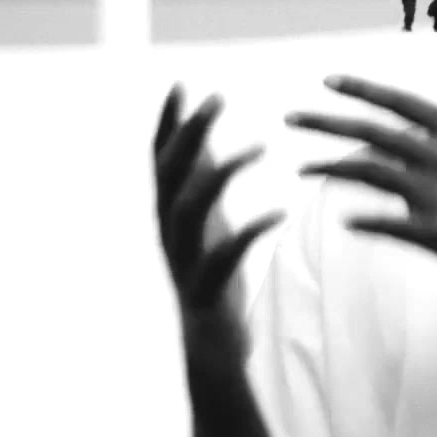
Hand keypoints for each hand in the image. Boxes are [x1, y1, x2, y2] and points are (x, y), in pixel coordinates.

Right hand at [152, 82, 283, 362]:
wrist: (211, 352)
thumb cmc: (212, 279)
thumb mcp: (206, 222)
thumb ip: (200, 179)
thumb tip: (200, 132)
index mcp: (168, 216)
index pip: (159, 160)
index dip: (166, 123)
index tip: (180, 84)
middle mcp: (169, 235)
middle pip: (170, 176)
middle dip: (190, 134)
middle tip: (216, 98)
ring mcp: (184, 264)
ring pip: (189, 211)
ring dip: (220, 174)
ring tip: (259, 148)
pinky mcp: (206, 292)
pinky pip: (223, 257)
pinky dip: (248, 231)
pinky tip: (277, 213)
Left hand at [284, 61, 436, 298]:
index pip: (402, 103)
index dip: (362, 90)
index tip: (329, 82)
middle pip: (374, 134)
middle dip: (328, 123)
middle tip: (292, 119)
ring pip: (373, 174)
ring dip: (333, 168)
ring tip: (303, 167)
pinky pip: (391, 225)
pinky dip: (365, 221)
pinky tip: (344, 220)